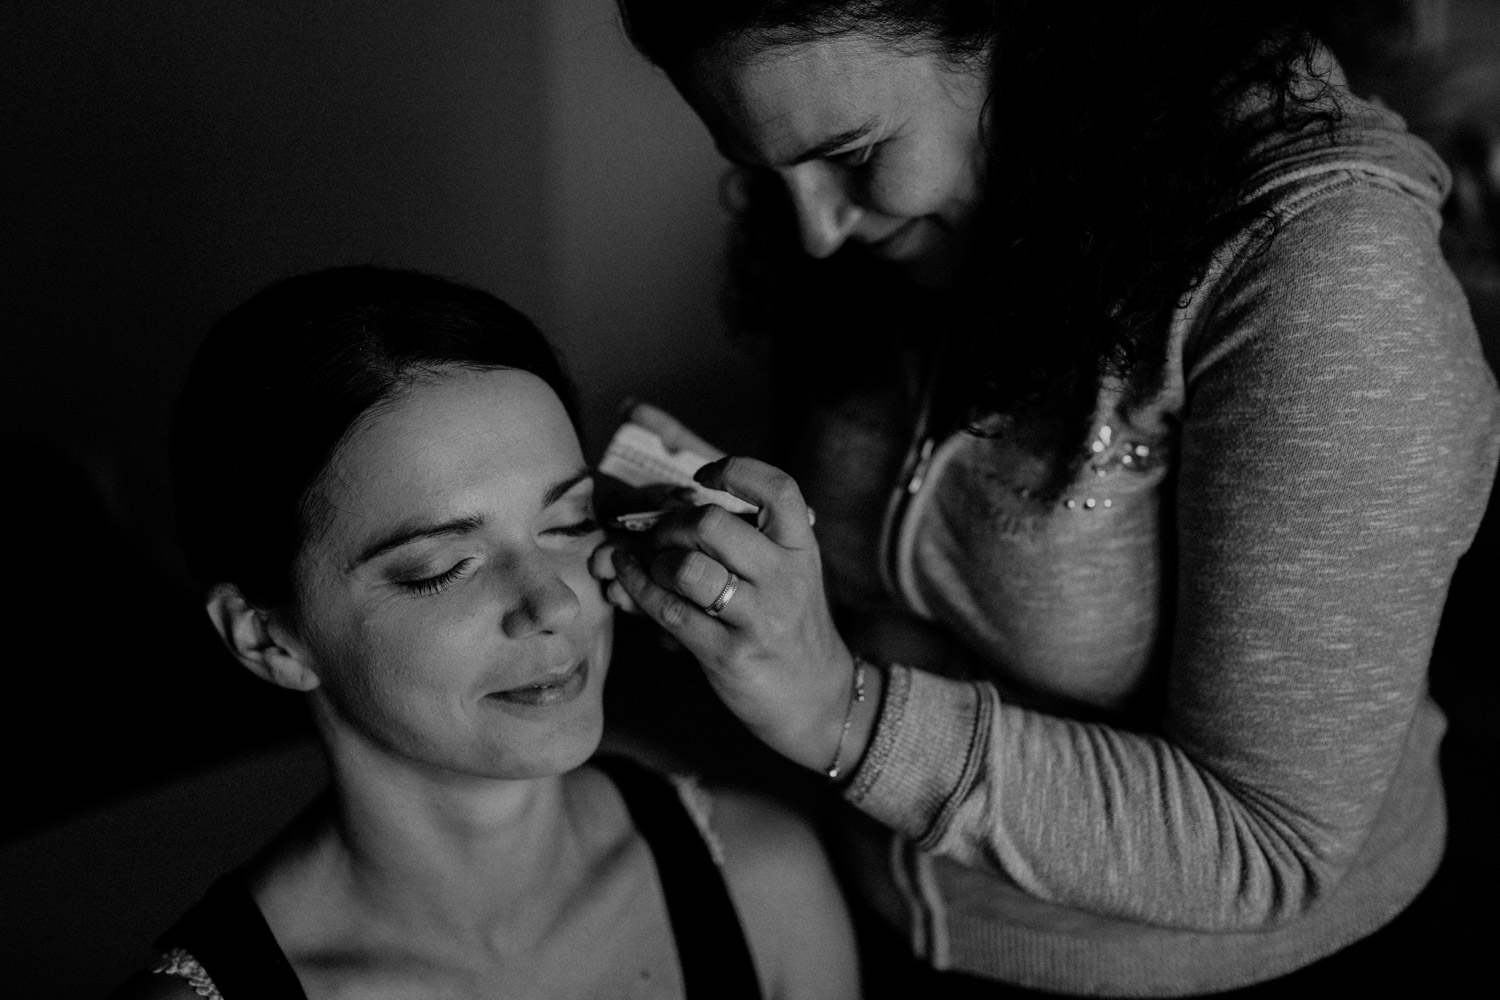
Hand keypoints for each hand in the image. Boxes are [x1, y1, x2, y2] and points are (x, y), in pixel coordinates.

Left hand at [591, 455, 870, 773]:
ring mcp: (759, 618)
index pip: (778, 489)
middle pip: (713, 524)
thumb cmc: (788, 628)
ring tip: (654, 569)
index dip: (736, 471)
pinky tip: (629, 582)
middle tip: (661, 536)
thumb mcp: (787, 575)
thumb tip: (666, 511)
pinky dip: (638, 590)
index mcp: (801, 549)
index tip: (704, 477)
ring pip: (686, 567)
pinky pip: (669, 611)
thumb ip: (746, 542)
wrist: (816, 701)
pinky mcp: (729, 654)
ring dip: (656, 563)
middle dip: (671, 525)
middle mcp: (785, 578)